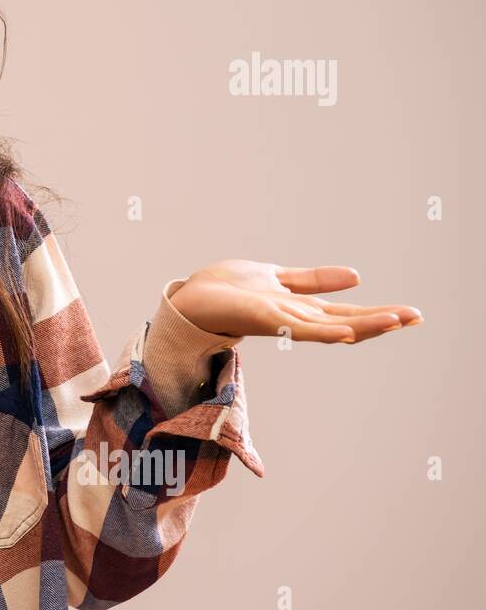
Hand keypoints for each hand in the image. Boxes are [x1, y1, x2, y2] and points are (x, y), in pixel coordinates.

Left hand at [167, 260, 422, 342]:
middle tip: (417, 318)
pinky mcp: (265, 318)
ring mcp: (282, 320)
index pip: (346, 314)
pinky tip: (347, 332)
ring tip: (396, 321)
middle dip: (381, 320)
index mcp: (300, 309)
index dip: (378, 314)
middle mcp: (295, 318)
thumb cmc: (228, 289)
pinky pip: (299, 328)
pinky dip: (323, 331)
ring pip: (329, 326)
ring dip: (363, 325)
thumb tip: (356, 277)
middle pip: (345, 322)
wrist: (191, 297)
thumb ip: (313, 280)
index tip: (411, 314)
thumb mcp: (278, 277)